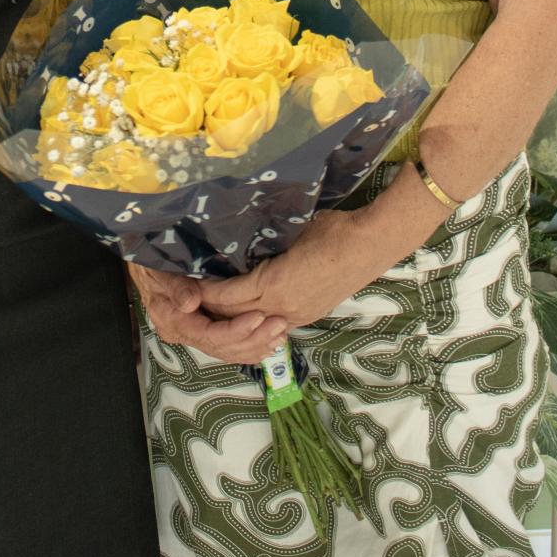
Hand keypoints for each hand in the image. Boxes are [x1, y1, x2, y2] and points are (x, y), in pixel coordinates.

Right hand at [129, 262, 288, 365]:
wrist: (144, 267)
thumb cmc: (153, 264)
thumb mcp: (159, 270)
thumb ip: (176, 287)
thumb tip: (191, 303)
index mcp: (173, 323)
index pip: (209, 335)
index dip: (235, 330)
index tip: (259, 317)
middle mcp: (185, 335)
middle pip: (223, 348)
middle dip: (253, 339)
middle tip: (280, 324)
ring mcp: (195, 336)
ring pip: (229, 351)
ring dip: (257, 344)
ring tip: (282, 332)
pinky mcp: (205, 331)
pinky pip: (230, 347)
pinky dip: (251, 346)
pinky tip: (271, 342)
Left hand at [197, 213, 375, 331]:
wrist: (369, 244)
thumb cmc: (330, 231)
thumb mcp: (288, 232)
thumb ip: (261, 244)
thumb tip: (237, 240)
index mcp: (273, 284)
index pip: (227, 296)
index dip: (205, 292)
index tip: (186, 284)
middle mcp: (281, 307)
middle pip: (235, 314)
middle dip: (212, 309)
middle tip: (191, 299)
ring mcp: (296, 315)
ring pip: (253, 323)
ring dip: (232, 318)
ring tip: (212, 308)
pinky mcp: (308, 317)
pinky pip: (272, 325)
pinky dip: (254, 321)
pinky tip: (244, 315)